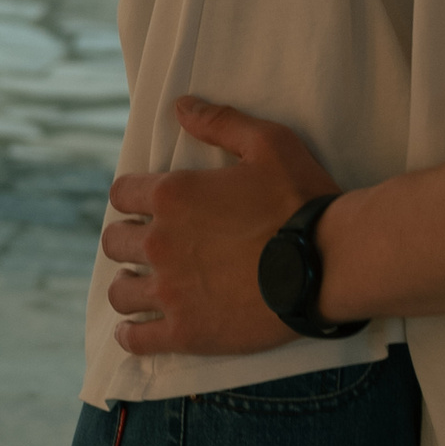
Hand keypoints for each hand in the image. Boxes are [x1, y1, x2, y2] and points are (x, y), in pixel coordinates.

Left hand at [103, 98, 339, 354]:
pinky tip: (137, 331)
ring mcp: (171, 291)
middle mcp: (161, 243)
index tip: (145, 205)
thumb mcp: (269, 144)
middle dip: (128, 240)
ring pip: (120, 292)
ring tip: (142, 287)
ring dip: (128, 286)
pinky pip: (138, 339)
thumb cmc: (301, 200)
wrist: (329, 262)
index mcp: (173, 196)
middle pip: (114, 242)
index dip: (132, 197)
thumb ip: (221, 121)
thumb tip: (181, 106)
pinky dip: (133, 335)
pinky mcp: (187, 331)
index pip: (122, 194)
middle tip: (148, 245)